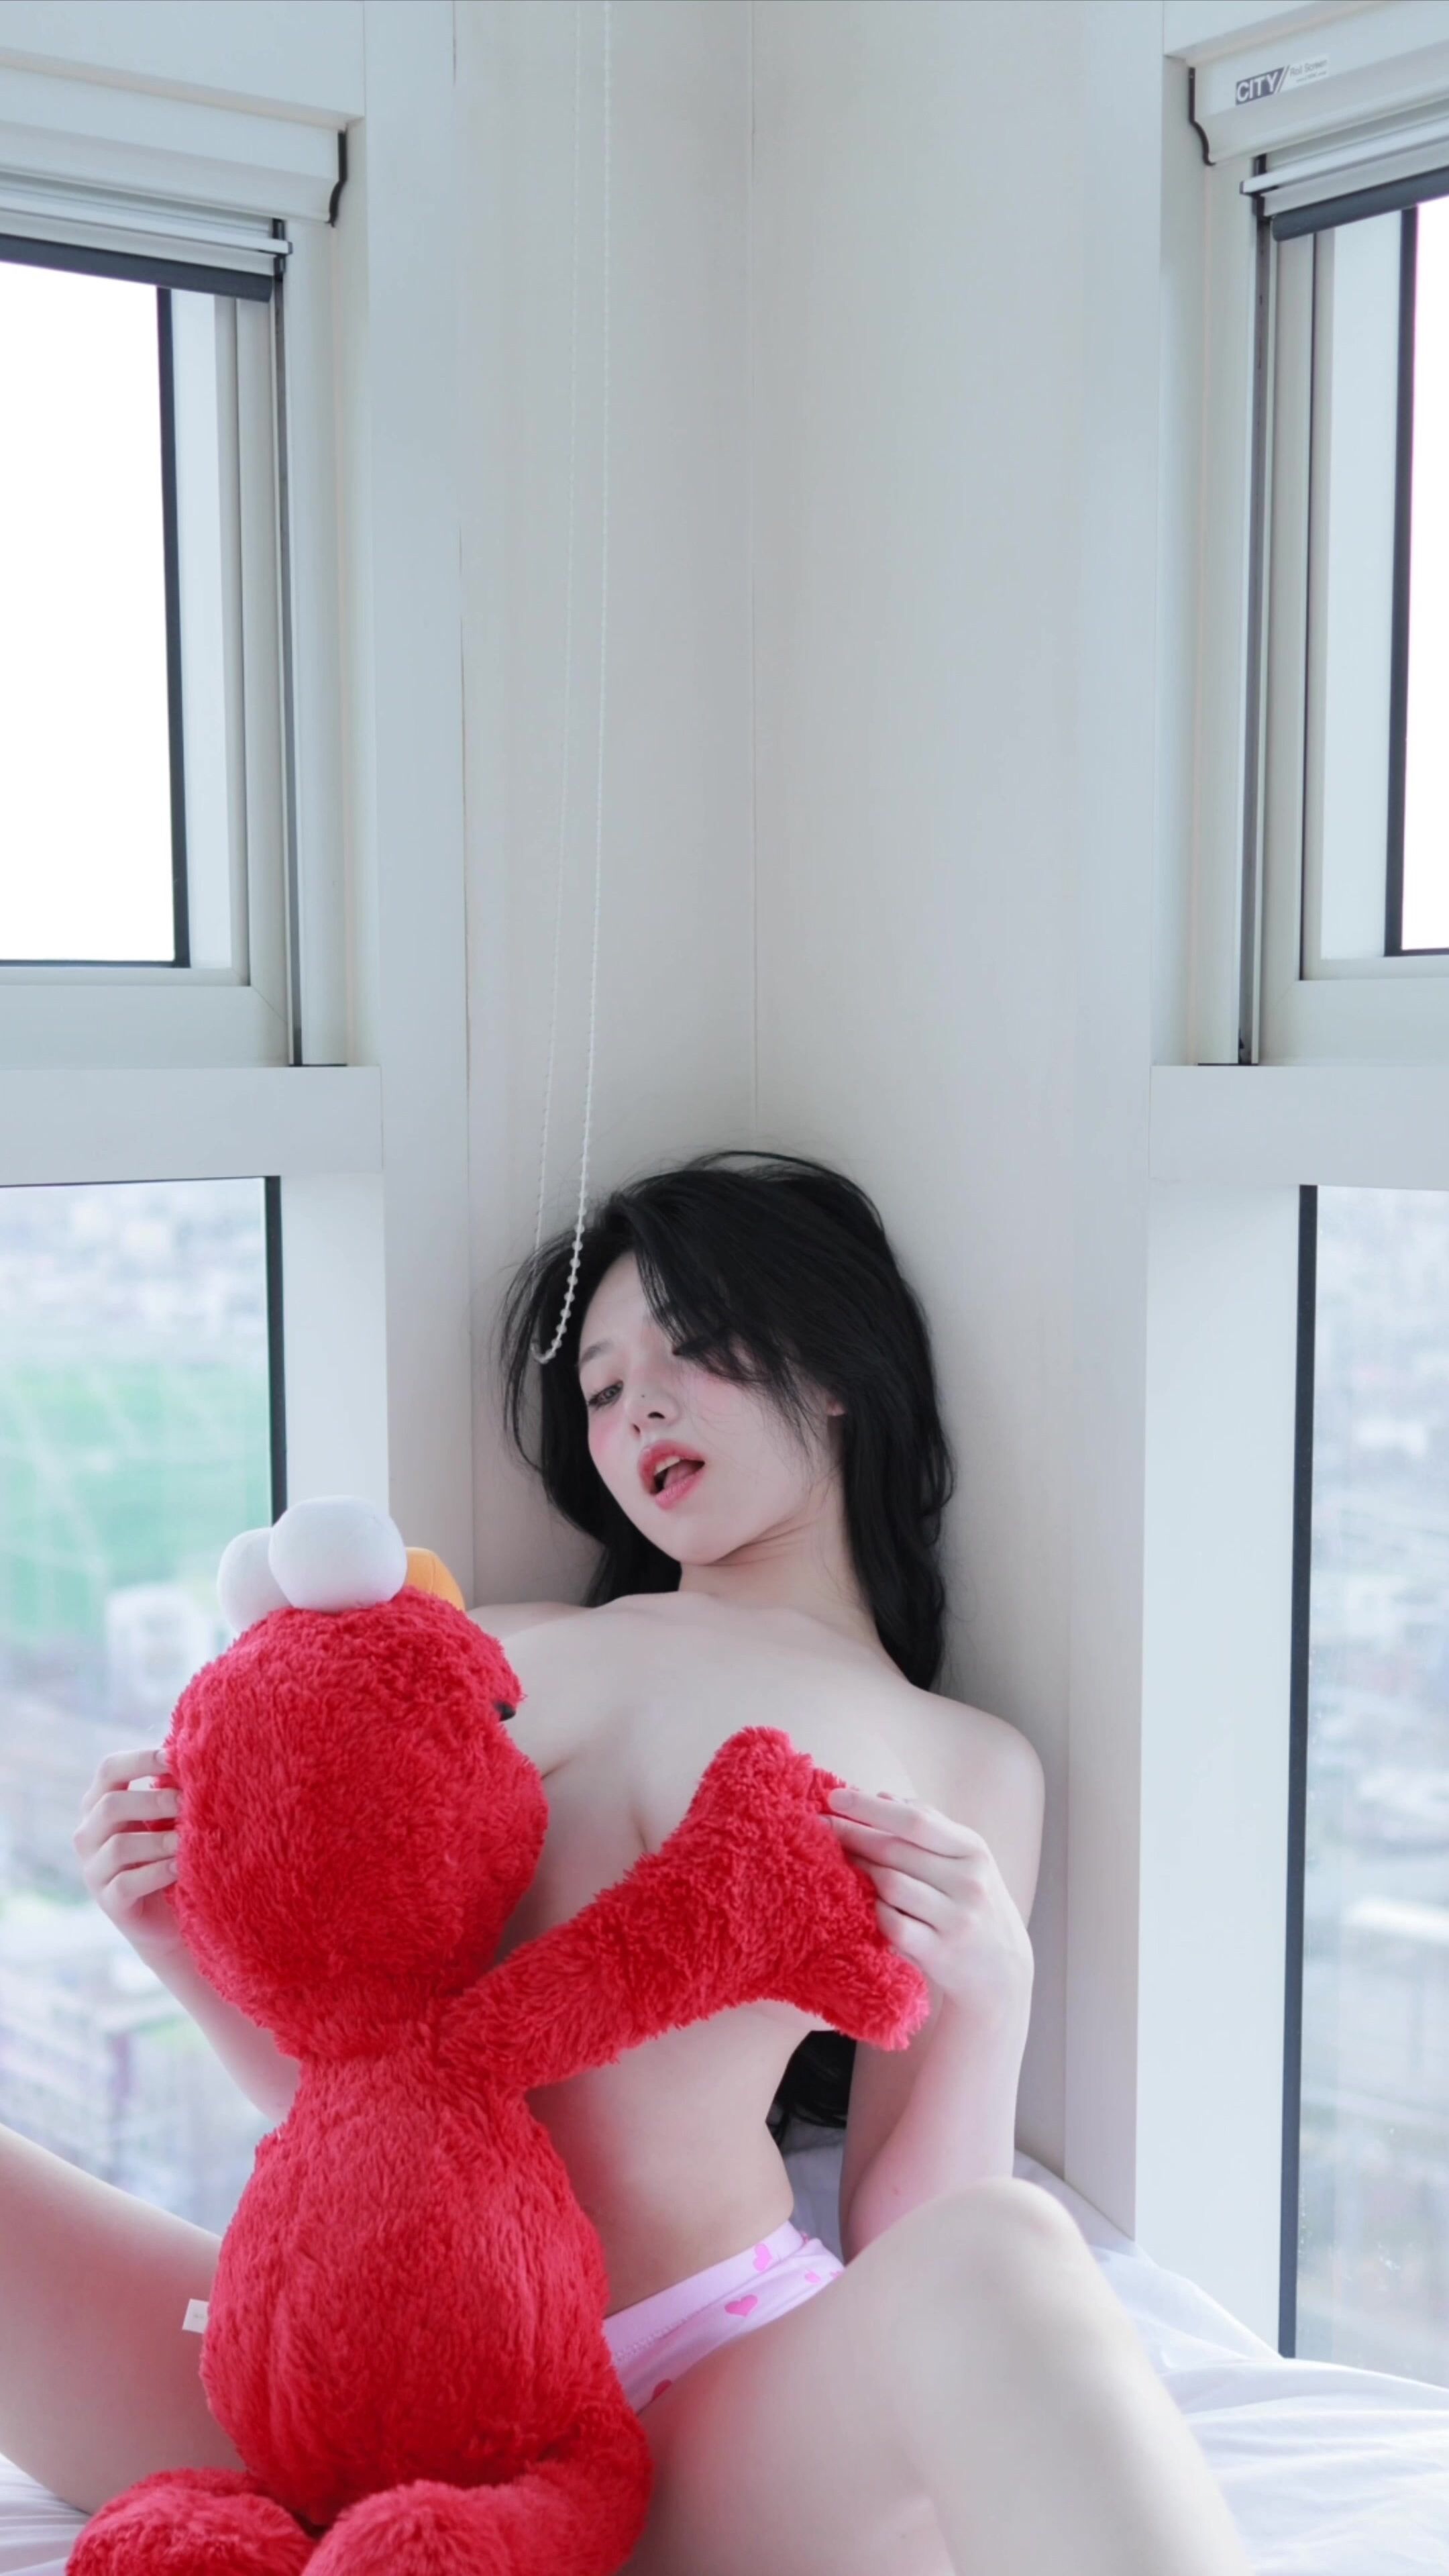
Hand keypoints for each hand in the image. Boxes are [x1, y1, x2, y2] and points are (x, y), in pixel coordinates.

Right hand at [73, 1747, 183, 1965]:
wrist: (169, 1915)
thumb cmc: (170, 1852)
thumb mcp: (167, 1818)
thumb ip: (170, 1791)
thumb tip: (197, 1757)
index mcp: (101, 1803)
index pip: (109, 1769)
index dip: (141, 1759)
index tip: (175, 1758)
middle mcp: (89, 1834)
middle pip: (111, 1805)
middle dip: (153, 1801)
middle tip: (187, 1804)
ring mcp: (94, 1869)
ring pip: (119, 1846)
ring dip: (158, 1840)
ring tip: (187, 1840)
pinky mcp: (108, 1901)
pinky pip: (126, 1884)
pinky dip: (156, 1873)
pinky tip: (179, 1868)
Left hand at [821, 1785, 1032, 2022]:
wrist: (1002, 1971)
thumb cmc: (972, 1902)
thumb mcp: (964, 1859)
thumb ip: (927, 1825)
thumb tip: (881, 1796)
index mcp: (973, 1850)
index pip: (915, 1821)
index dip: (870, 1808)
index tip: (834, 1797)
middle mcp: (969, 1882)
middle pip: (896, 1851)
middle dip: (852, 1836)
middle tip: (820, 1827)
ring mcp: (956, 1920)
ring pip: (891, 1886)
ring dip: (859, 1872)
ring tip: (839, 1863)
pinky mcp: (940, 1954)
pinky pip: (892, 1925)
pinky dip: (873, 1911)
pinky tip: (863, 1904)